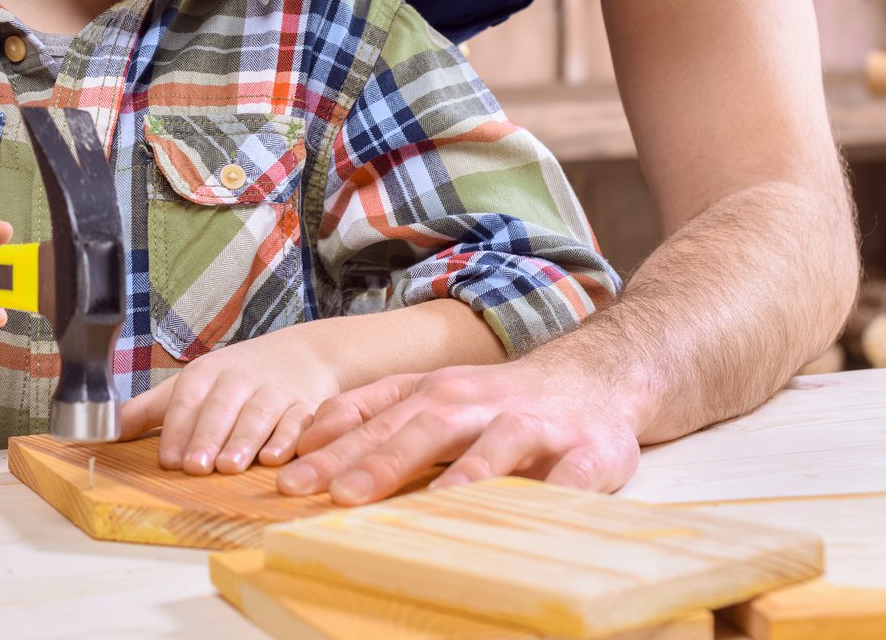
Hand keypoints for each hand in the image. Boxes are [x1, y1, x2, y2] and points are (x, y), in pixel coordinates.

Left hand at [120, 329, 341, 475]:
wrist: (300, 355)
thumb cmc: (234, 378)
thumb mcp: (189, 386)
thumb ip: (148, 411)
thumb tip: (103, 431)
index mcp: (205, 374)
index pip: (187, 400)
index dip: (178, 430)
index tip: (170, 460)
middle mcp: (238, 380)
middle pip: (221, 408)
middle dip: (208, 437)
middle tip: (196, 467)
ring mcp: (273, 391)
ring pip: (258, 414)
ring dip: (244, 440)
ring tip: (230, 466)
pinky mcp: (304, 405)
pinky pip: (297, 421)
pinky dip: (288, 439)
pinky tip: (276, 458)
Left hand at [276, 356, 643, 503]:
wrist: (595, 376)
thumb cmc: (498, 398)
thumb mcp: (431, 393)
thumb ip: (373, 410)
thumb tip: (307, 437)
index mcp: (435, 393)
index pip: (375, 420)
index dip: (332, 449)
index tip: (289, 480)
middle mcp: (477, 403)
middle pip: (423, 430)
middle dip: (379, 463)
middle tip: (338, 496)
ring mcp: (533, 424)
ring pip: (494, 446)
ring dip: (465, 473)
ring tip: (434, 504)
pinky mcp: (586, 450)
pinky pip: (570, 475)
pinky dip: (555, 491)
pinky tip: (537, 509)